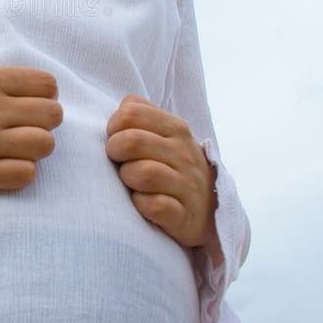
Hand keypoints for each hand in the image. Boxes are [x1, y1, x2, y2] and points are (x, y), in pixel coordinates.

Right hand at [0, 66, 62, 195]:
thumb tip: (22, 95)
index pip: (47, 85)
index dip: (43, 98)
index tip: (27, 108)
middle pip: (53, 115)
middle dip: (42, 124)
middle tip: (20, 131)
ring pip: (45, 145)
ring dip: (33, 150)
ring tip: (11, 152)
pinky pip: (26, 175)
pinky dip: (19, 174)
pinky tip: (0, 170)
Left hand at [105, 94, 218, 251]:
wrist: (208, 209)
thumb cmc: (172, 166)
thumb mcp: (162, 134)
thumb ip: (140, 114)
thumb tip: (121, 107)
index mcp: (175, 128)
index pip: (131, 113)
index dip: (114, 126)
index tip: (116, 138)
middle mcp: (184, 153)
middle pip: (132, 141)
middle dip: (115, 151)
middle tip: (119, 161)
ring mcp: (187, 185)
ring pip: (143, 173)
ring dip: (128, 178)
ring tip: (131, 182)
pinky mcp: (185, 215)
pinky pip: (155, 205)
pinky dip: (142, 205)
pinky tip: (143, 203)